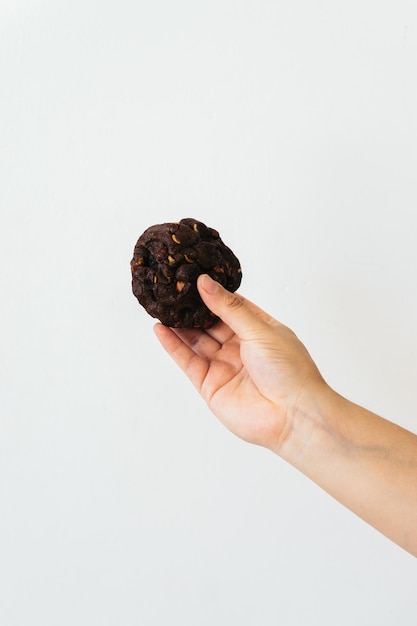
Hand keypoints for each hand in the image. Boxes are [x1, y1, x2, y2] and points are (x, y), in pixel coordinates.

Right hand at [154, 274, 325, 450]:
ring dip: (179, 324)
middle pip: (210, 322)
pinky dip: (173, 345)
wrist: (292, 415)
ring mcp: (225, 366)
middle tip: (172, 289)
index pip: (232, 305)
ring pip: (196, 340)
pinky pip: (188, 361)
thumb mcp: (260, 329)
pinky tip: (160, 329)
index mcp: (259, 330)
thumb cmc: (289, 371)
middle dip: (192, 307)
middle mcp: (241, 348)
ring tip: (160, 305)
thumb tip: (206, 283)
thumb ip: (229, 307)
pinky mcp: (210, 385)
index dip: (213, 292)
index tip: (194, 276)